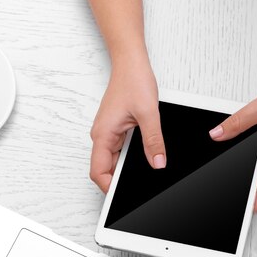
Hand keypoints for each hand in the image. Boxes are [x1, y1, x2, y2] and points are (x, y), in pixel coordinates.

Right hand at [89, 61, 165, 192]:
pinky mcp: (115, 129)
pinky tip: (142, 156)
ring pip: (112, 160)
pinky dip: (128, 157)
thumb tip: (158, 163)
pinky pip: (118, 150)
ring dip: (124, 168)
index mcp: (103, 134)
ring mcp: (108, 133)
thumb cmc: (132, 80)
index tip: (123, 193)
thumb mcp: (148, 114)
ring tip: (143, 170)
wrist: (130, 62)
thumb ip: (153, 142)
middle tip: (138, 186)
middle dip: (119, 180)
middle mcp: (101, 135)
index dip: (109, 187)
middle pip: (104, 169)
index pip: (98, 172)